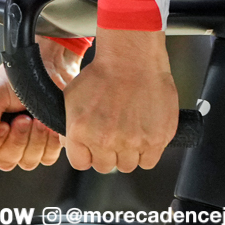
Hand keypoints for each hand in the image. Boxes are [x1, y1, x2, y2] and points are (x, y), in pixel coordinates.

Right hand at [0, 38, 79, 168]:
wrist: (51, 65)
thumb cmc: (19, 74)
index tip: (4, 125)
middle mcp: (6, 136)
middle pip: (7, 160)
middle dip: (18, 139)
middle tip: (24, 118)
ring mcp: (28, 141)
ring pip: (28, 162)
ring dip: (35, 140)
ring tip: (38, 118)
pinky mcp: (48, 142)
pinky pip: (47, 157)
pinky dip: (49, 143)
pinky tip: (49, 124)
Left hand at [61, 28, 177, 173]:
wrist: (132, 58)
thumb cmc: (103, 73)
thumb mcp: (72, 97)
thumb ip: (69, 127)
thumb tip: (70, 145)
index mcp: (81, 132)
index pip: (81, 163)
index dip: (88, 153)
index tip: (94, 145)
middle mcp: (105, 141)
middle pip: (105, 166)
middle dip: (108, 153)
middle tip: (114, 134)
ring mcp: (131, 142)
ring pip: (127, 165)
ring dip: (128, 153)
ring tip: (130, 130)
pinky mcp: (155, 140)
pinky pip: (148, 162)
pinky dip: (147, 151)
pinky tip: (143, 133)